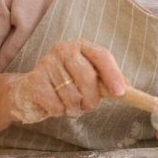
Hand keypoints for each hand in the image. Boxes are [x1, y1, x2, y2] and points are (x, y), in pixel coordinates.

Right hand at [8, 39, 125, 124]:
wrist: (28, 92)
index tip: (119, 93)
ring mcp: (46, 63)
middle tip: (87, 105)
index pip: (102, 56)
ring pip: (71, 94)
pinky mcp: (34, 81)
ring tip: (69, 105)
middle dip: (91, 99)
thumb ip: (107, 82)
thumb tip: (129, 88)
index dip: (112, 74)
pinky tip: (54, 105)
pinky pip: (56, 104)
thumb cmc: (63, 85)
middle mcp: (63, 49)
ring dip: (74, 108)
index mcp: (81, 46)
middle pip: (87, 77)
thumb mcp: (88, 80)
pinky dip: (58, 111)